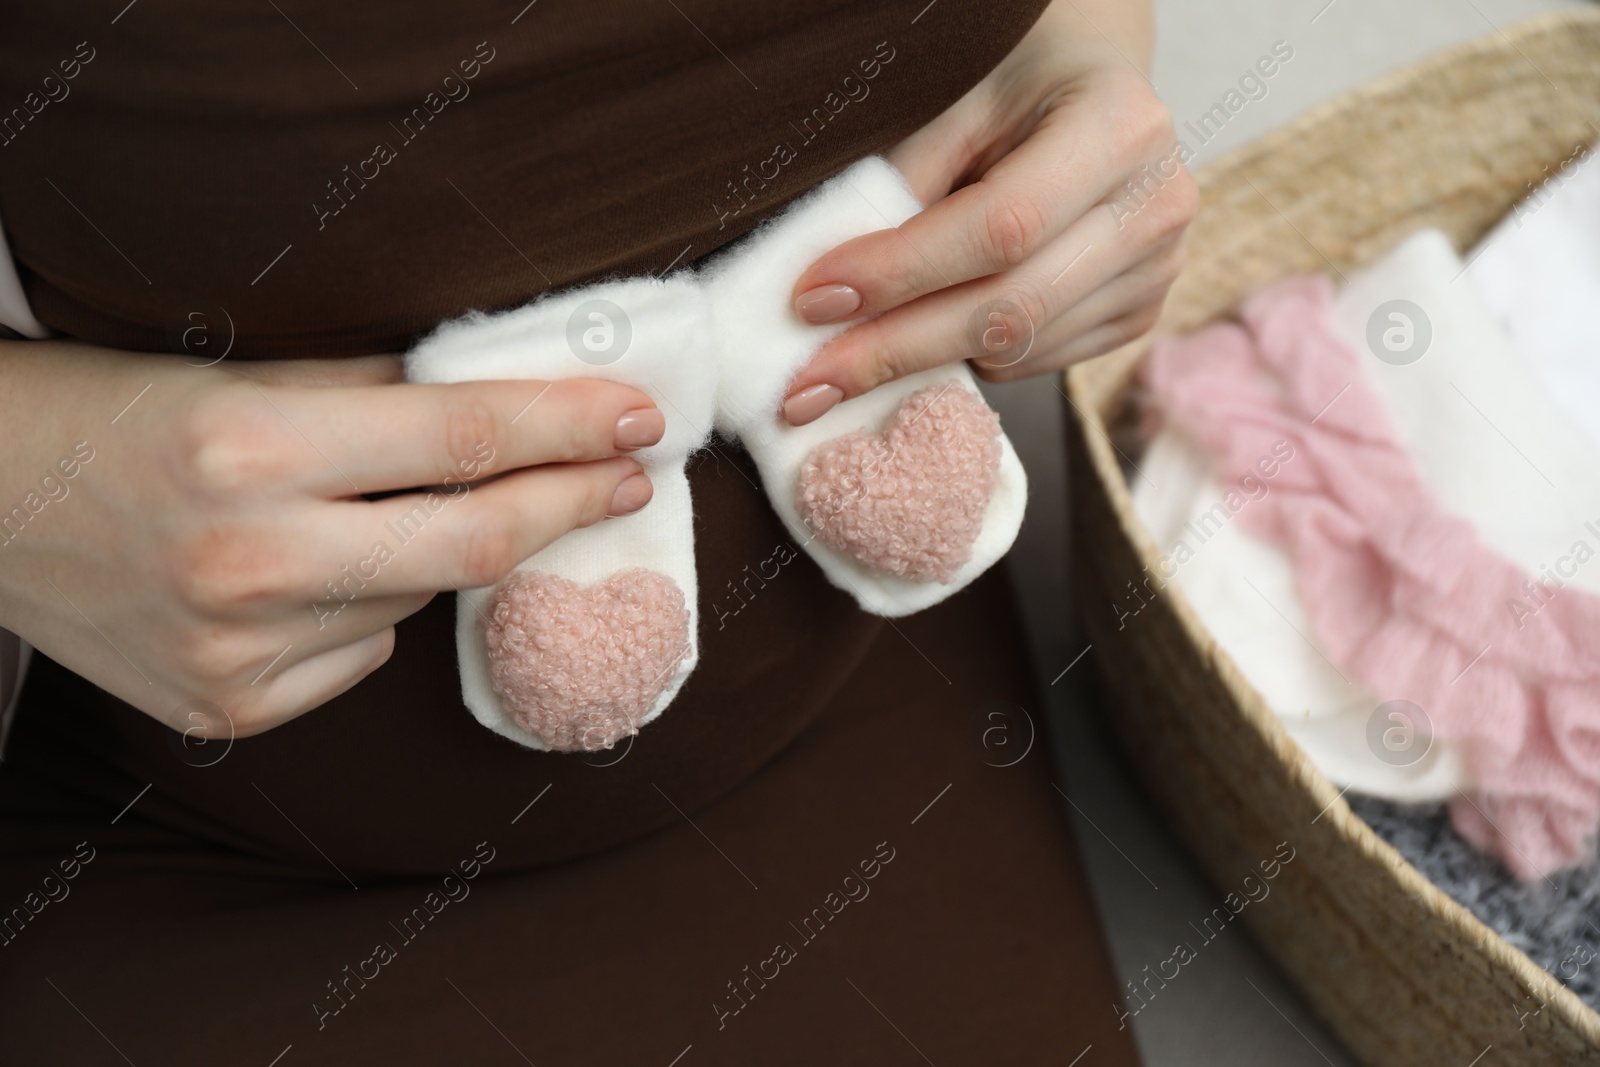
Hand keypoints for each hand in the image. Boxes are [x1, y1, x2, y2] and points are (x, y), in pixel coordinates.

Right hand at [0, 341, 661, 736]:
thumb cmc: (111, 420)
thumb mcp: (239, 377)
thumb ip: (377, 394)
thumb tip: (512, 403)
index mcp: (249, 451)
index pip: (464, 439)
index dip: (570, 427)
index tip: (639, 417)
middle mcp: (248, 560)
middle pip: (474, 542)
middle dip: (571, 502)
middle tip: (628, 476)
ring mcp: (238, 651)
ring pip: (416, 601)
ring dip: (432, 552)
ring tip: (359, 511)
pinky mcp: (230, 709)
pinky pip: (360, 656)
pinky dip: (365, 610)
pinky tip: (303, 577)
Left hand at [781, 0, 1196, 424]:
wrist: (1096, 83)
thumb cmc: (1018, 76)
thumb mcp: (957, 94)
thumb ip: (905, 179)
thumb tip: (833, 286)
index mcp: (1120, 128)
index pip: (1001, 227)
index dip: (902, 272)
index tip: (813, 298)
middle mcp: (1154, 206)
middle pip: (1010, 308)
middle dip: (893, 350)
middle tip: (805, 383)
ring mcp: (1156, 270)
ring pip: (1016, 349)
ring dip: (916, 366)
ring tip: (835, 372)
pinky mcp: (1137, 314)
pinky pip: (1032, 362)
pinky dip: (962, 360)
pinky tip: (914, 340)